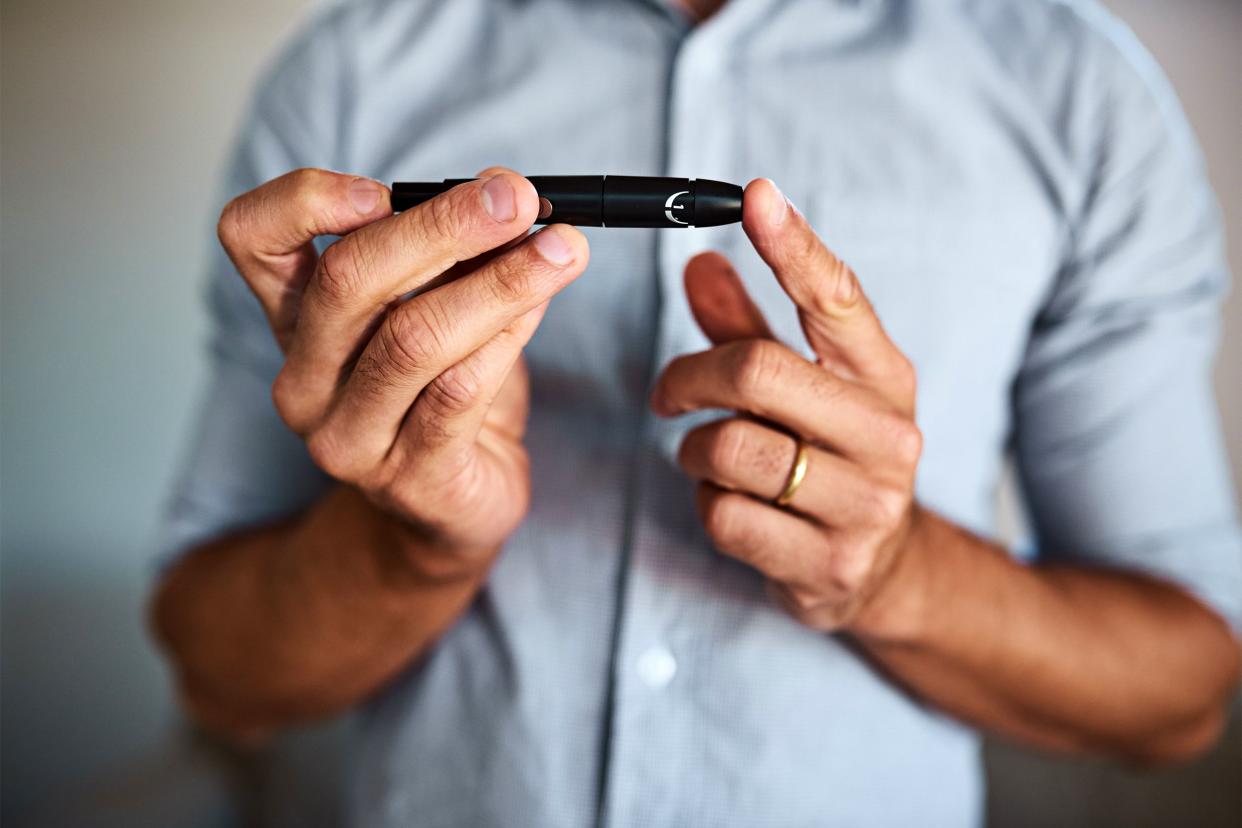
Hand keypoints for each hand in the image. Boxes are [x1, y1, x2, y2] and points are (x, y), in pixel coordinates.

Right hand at [216, 167, 588, 566]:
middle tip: (515, 197)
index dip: (303, 201)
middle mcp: (304, 378)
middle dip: (443, 227)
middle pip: (350, 279)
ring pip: (413, 338)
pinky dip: (507, 339)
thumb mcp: (438, 308)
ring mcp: (349, 435)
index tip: (383, 188)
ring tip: (560, 248)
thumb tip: (507, 196)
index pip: (251, 239)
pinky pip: (458, 393)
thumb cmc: (443, 392)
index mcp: (295, 318)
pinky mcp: (409, 476)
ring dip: (499, 282)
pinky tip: (541, 308)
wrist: (452, 506)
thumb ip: (455, 256)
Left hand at [651, 179, 923, 636]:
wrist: (881, 568)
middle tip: (668, 391)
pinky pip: (724, 515)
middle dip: (690, 377)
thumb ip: (749, 327)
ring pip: (729, 448)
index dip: (793, 244)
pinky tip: (732, 503)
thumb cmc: (830, 456)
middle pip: (756, 371)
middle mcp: (887, 434)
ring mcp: (863, 503)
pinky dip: (707, 503)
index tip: (756, 195)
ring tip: (708, 455)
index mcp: (884, 376)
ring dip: (694, 449)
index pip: (836, 298)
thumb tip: (700, 263)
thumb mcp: (804, 387)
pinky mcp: (828, 562)